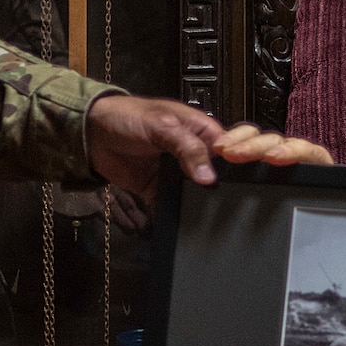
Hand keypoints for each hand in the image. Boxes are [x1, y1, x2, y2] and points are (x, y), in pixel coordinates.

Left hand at [87, 97, 332, 202]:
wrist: (90, 134)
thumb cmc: (128, 117)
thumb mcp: (163, 125)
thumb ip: (187, 148)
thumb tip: (209, 177)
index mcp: (204, 132)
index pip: (237, 148)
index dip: (247, 162)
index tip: (254, 177)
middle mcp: (196, 154)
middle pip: (223, 175)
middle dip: (230, 190)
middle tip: (238, 206)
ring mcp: (180, 175)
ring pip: (202, 194)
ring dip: (206, 206)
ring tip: (217, 223)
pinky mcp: (161, 192)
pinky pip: (176, 208)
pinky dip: (180, 218)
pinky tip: (187, 229)